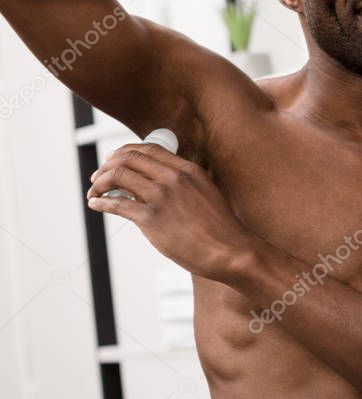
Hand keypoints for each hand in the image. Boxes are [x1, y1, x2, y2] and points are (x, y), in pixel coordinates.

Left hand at [86, 143, 255, 282]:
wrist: (230, 249)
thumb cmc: (220, 227)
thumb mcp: (206, 193)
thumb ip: (185, 183)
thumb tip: (158, 184)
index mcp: (188, 170)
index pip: (148, 149)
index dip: (125, 152)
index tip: (115, 160)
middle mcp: (174, 178)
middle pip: (129, 158)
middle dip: (107, 165)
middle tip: (99, 176)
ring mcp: (162, 197)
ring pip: (119, 176)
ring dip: (100, 182)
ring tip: (95, 191)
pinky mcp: (151, 219)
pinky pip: (117, 204)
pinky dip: (101, 202)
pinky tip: (97, 205)